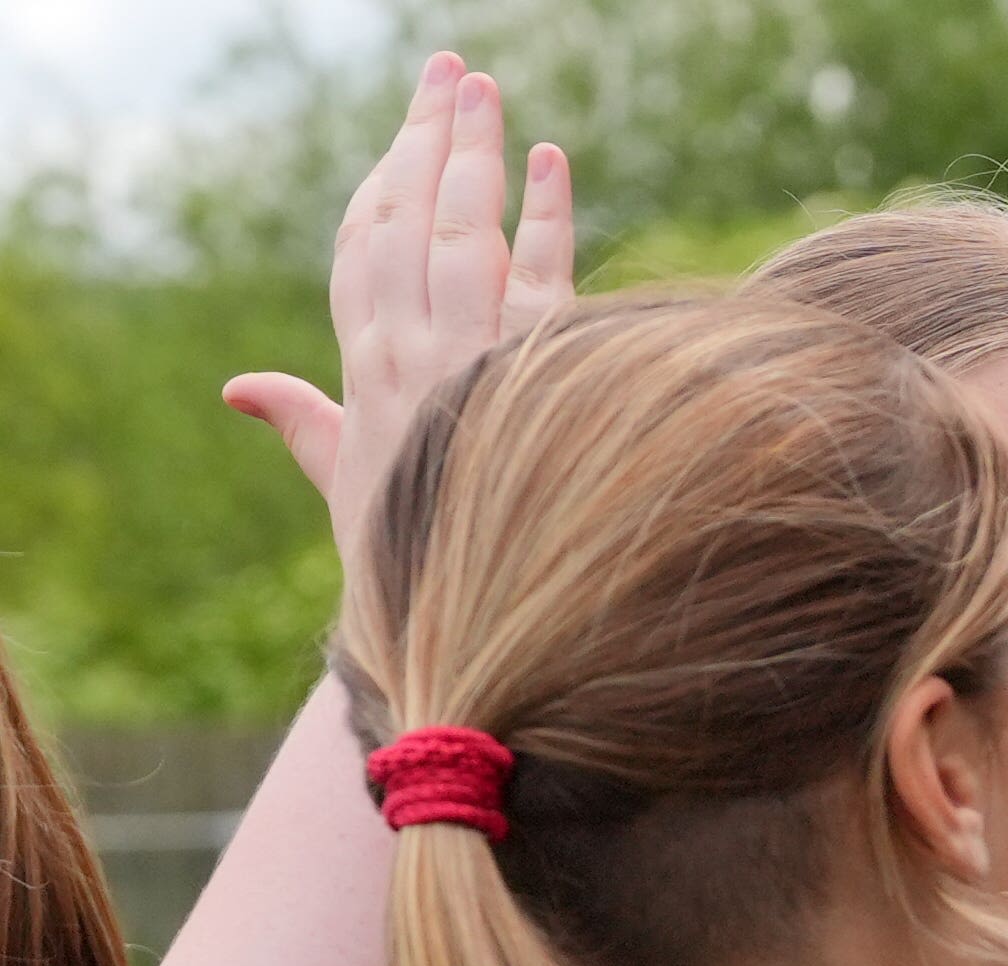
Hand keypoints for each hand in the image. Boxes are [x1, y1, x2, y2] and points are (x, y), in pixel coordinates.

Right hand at [228, 54, 575, 578]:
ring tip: (484, 89)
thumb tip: (240, 387)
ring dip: (474, 156)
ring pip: (463, 233)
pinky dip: (550, 219)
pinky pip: (545, 281)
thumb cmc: (420, 563)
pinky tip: (554, 161)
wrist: (480, 640)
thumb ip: (306, 425)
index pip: (363, 250)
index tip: (407, 129)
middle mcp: (412, 356)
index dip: (382, 181)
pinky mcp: (536, 383)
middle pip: (411, 220)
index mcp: (367, 373)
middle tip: (450, 70)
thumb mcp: (353, 489)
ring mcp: (471, 364)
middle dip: (429, 139)